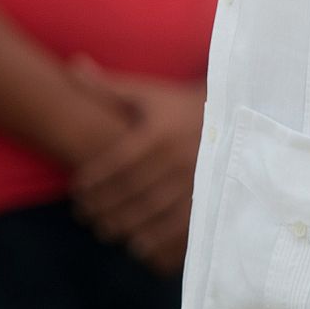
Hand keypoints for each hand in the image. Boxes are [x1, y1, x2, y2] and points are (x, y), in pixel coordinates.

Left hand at [69, 59, 206, 275]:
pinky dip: (155, 243)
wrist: (236, 114)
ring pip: (149, 216)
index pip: (113, 167)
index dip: (90, 184)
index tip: (78, 191)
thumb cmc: (180, 105)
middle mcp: (176, 159)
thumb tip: (73, 65)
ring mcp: (194, 182)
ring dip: (124, 228)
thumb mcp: (149, 93)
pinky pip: (176, 232)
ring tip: (108, 228)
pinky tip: (140, 243)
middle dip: (101, 209)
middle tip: (87, 215)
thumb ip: (109, 86)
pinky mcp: (209, 200)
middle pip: (127, 195)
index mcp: (158, 133)